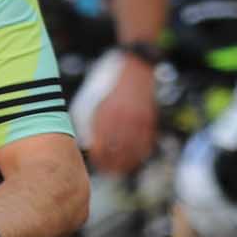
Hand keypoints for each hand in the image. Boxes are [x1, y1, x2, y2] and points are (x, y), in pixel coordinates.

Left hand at [86, 59, 159, 175]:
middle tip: (107, 171)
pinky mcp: (149, 119)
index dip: (98, 158)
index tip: (96, 163)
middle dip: (112, 165)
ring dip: (127, 163)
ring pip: (133, 151)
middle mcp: (122, 119)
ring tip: (120, 170)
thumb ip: (88, 120)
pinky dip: (140, 153)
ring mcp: (138, 120)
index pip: (101, 146)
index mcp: (105, 114)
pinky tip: (135, 158)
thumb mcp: (91, 99)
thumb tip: (87, 143)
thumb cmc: (108, 83)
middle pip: (117, 152)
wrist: (134, 65)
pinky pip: (146, 143)